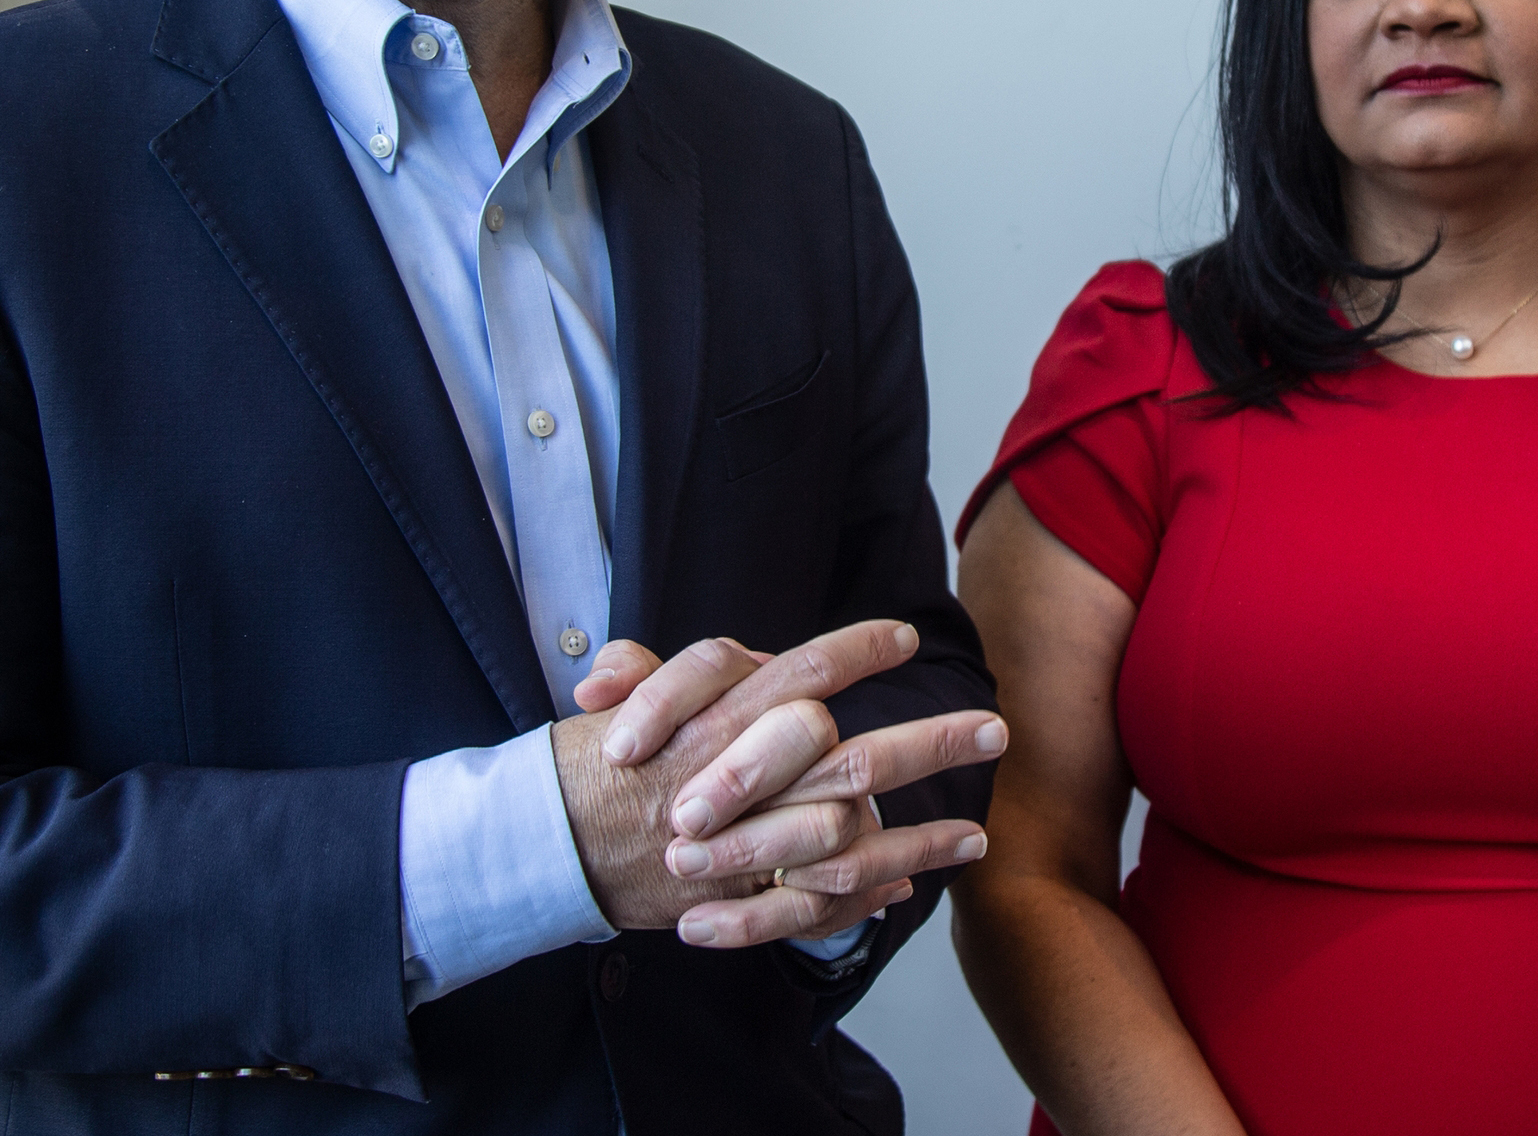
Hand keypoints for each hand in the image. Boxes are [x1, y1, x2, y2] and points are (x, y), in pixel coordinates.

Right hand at [552, 621, 1004, 945]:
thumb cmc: (588, 766)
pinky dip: (867, 890)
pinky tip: (917, 881)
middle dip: (929, 744)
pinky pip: (819, 897)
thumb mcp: (628, 699)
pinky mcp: (738, 894)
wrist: (541, 846)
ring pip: (851, 836)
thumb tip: (755, 664)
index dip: (855, 652)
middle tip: (995, 730)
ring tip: (979, 834)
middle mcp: (739, 778)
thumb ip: (688, 671)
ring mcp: (743, 843)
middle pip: (851, 755)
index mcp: (715, 718)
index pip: (797, 672)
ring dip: (919, 833)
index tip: (903, 640)